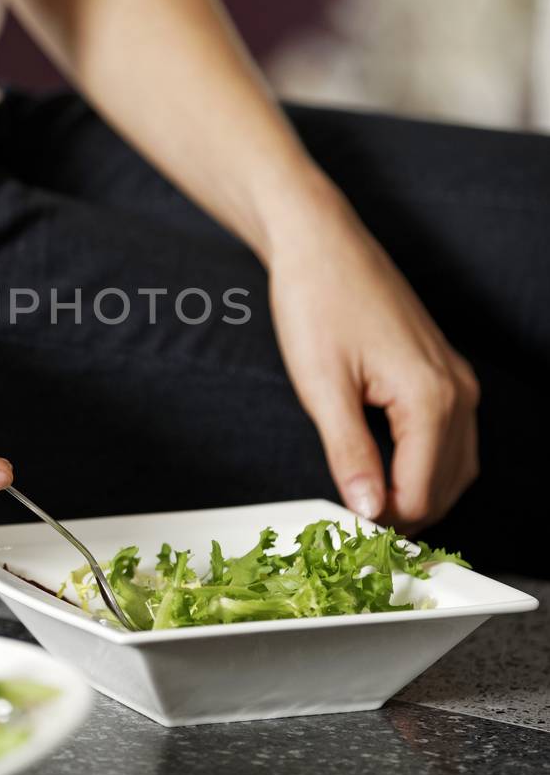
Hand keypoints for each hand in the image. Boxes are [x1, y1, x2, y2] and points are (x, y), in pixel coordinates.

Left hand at [267, 191, 478, 529]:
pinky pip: (450, 437)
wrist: (321, 243)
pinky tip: (384, 464)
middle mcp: (458, 391)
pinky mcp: (445, 371)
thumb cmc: (316, 302)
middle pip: (445, 487)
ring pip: (455, 466)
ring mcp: (457, 380)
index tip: (344, 530)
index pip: (420, 494)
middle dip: (404, 513)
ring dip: (417, 491)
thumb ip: (350, 454)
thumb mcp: (322, 387)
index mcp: (430, 399)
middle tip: (351, 521)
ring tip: (365, 498)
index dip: (383, 522)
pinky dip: (424, 463)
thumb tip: (367, 511)